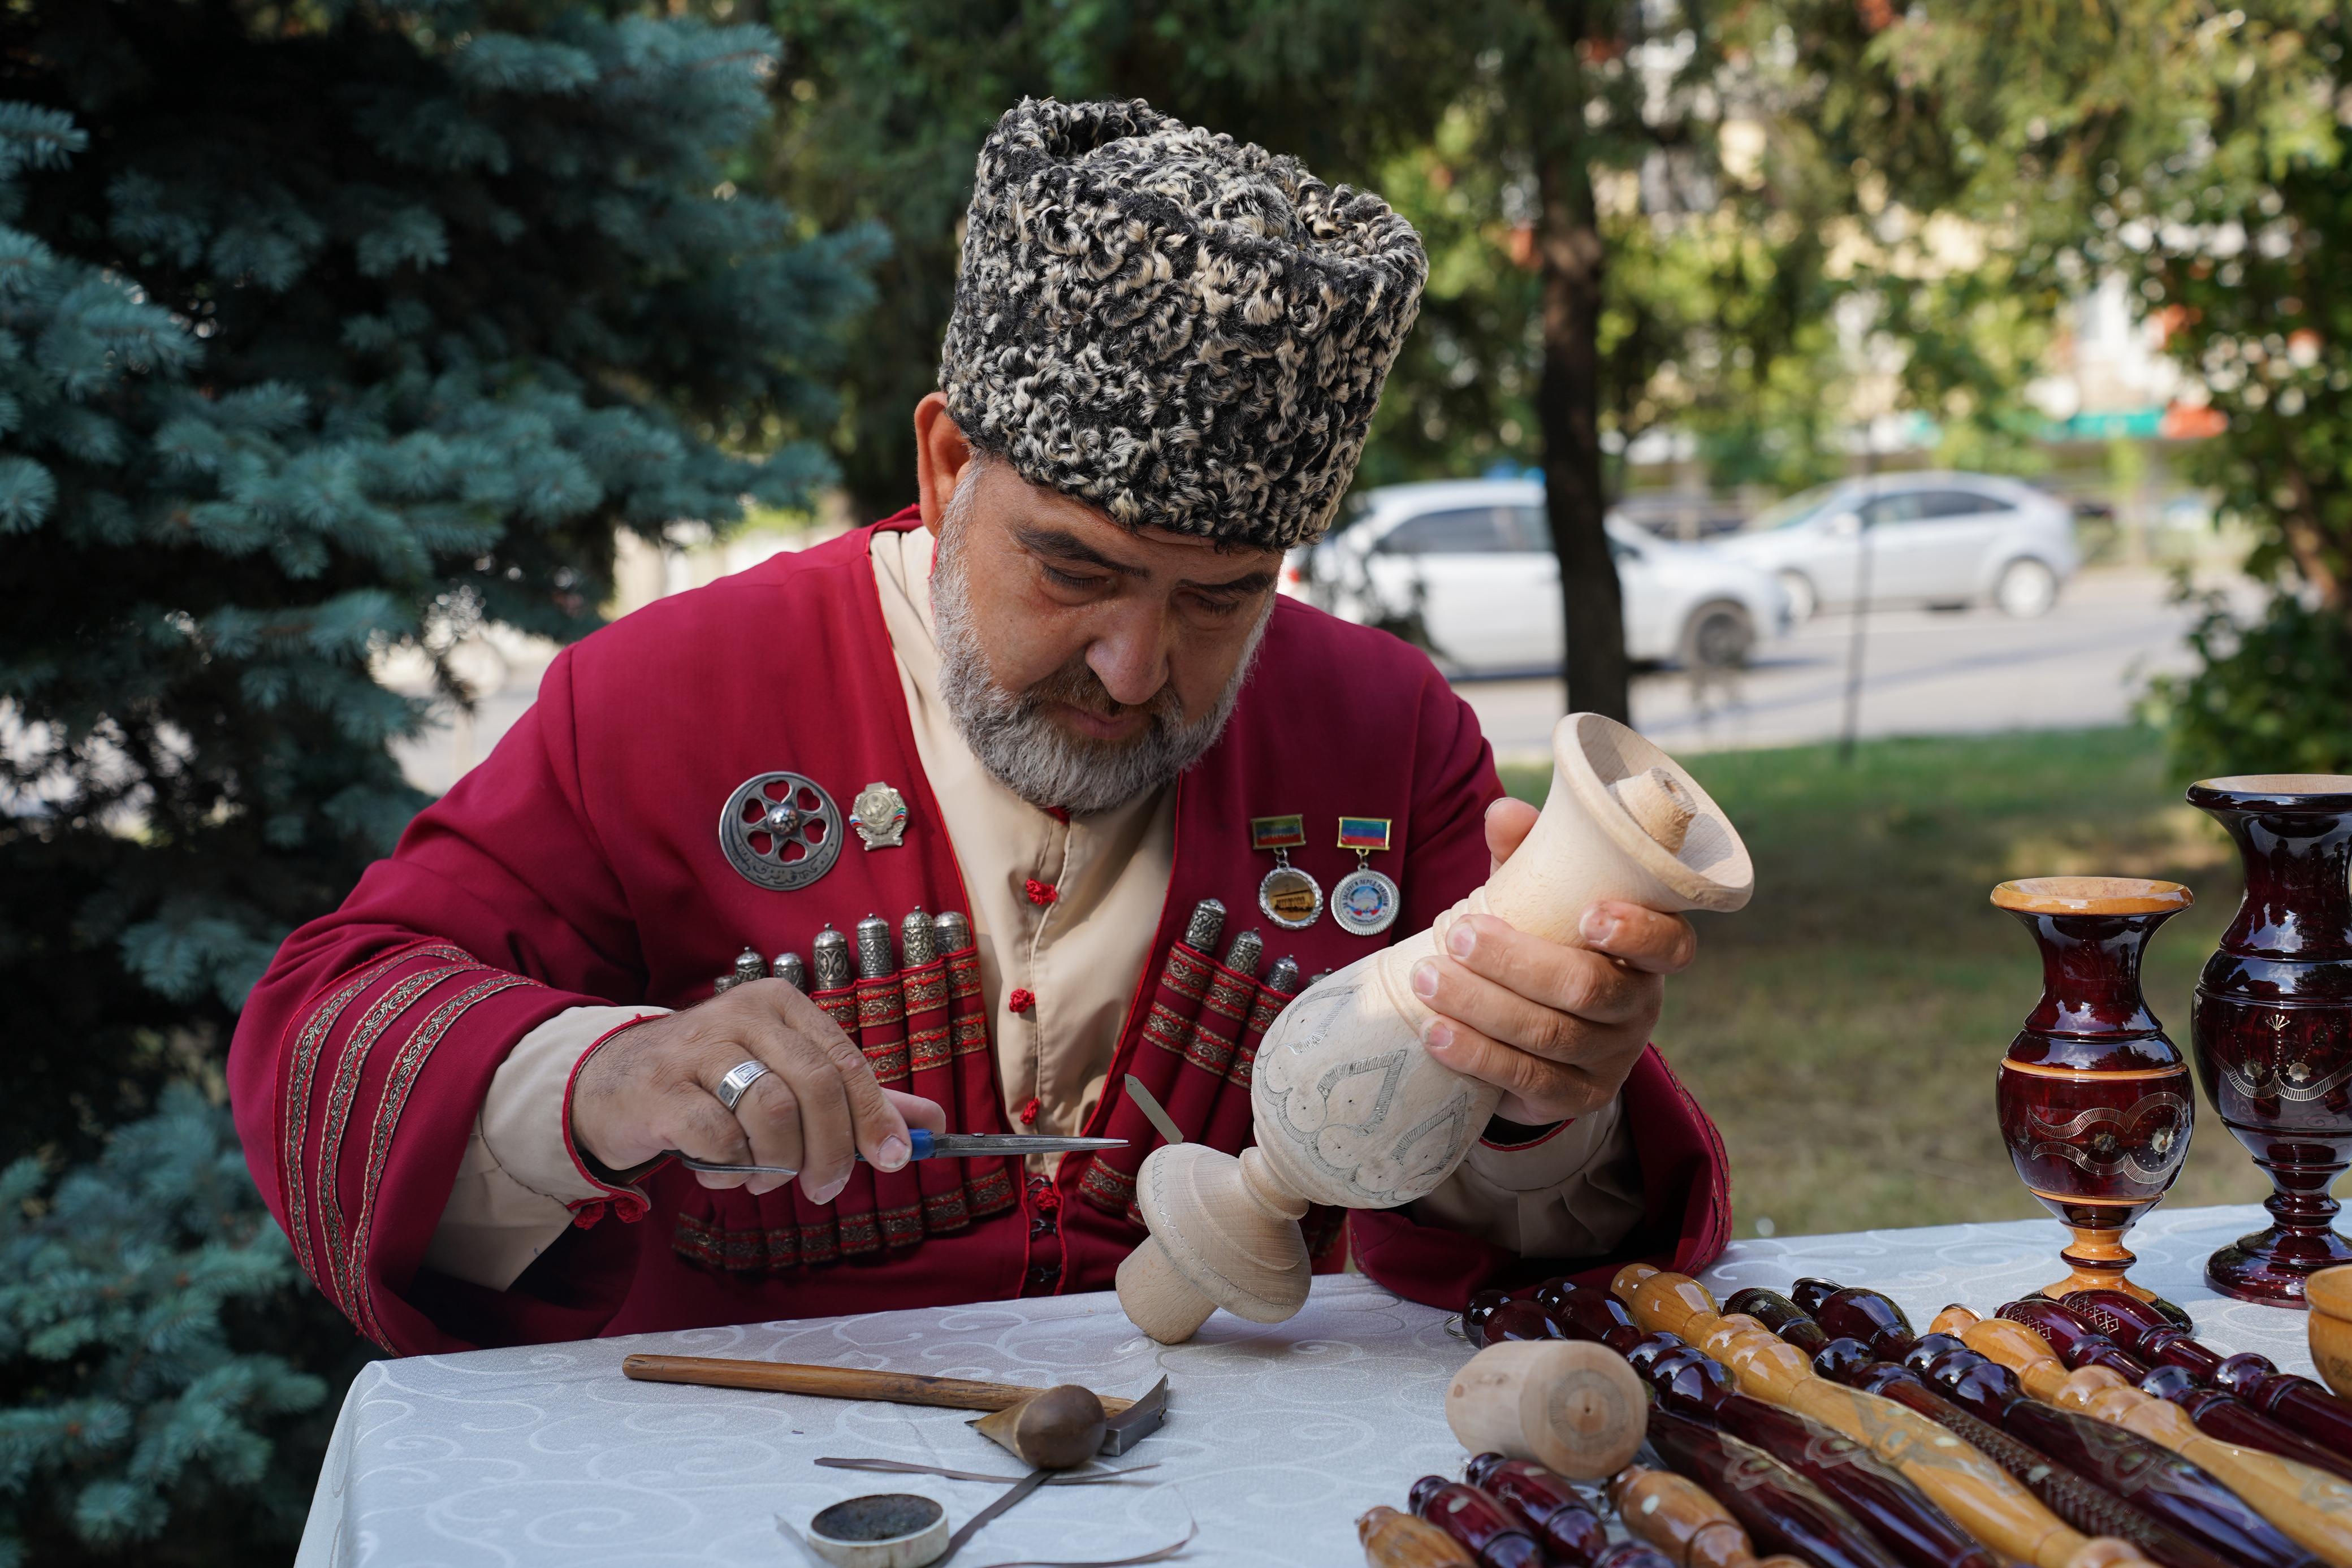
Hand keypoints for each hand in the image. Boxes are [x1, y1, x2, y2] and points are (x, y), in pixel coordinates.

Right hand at [570, 979, 945, 1203]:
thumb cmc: (714, 1081)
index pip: (845, 1061)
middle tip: (825, 1188)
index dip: (875, 1115)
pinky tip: (721, 1170)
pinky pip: (718, 1138)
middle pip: (814, 1087)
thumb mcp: (784, 1075)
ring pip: (770, 1112)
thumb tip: (933, 1122)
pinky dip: (731, 1169)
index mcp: (780, 1006)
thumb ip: (856, 1096)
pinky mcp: (659, 1090)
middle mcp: (741, 1015)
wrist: (612, 1082)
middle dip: (832, 1150)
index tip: (895, 1158)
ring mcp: (696, 1048)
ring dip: (778, 1162)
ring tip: (764, 1176)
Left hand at [1410, 796, 1696, 1123]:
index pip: (1670, 944)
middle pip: (1589, 989)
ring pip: (1551, 1036)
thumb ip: (1529, 857)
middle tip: (1457, 935)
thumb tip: (1504, 813)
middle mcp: (1639, 1006)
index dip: (1638, 933)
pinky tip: (1435, 1033)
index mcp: (1647, 953)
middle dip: (1517, 962)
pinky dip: (1477, 1055)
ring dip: (1482, 1006)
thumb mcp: (1541, 899)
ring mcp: (1611, 1058)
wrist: (1541, 1035)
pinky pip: (1527, 1079)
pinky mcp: (1577, 1096)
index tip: (1589, 915)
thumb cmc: (1547, 943)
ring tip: (1427, 979)